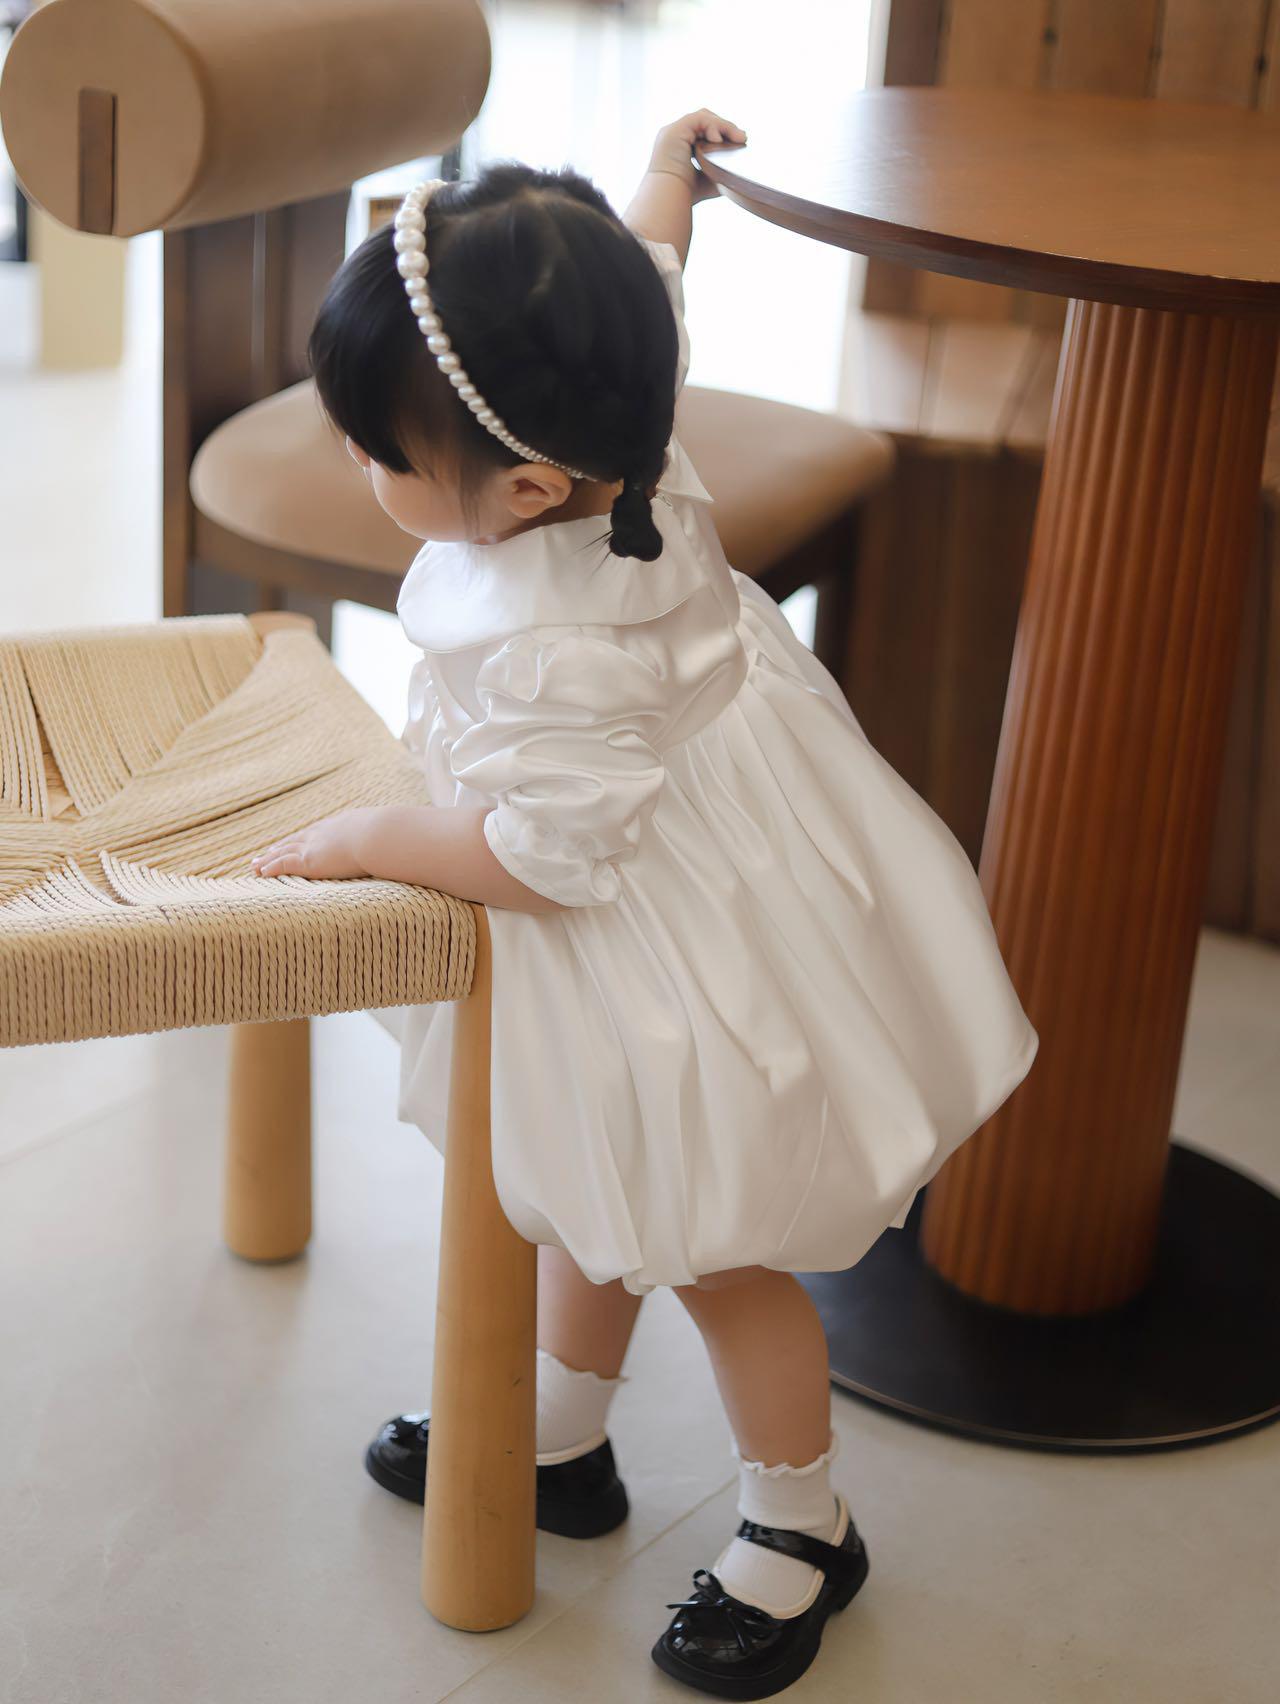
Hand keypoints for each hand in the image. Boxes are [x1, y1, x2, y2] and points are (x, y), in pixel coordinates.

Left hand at [251, 809, 375, 879]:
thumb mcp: (383, 832)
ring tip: (254, 865)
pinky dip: (270, 868)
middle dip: (277, 849)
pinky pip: (283, 865)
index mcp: (337, 826)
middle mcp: (320, 834)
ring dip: (267, 859)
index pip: (312, 834)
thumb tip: (398, 842)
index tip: (289, 843)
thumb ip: (382, 838)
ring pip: (282, 852)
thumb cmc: (387, 836)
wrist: (380, 836)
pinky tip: (260, 872)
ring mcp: (313, 847)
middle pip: (292, 841)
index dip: (298, 840)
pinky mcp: (309, 861)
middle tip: (262, 855)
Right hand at [648, 109, 745, 202]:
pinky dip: (713, 125)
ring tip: (738, 138)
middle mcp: (675, 137)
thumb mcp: (708, 181)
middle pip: (704, 121)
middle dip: (725, 127)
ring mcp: (673, 132)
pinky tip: (720, 140)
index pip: (703, 131)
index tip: (740, 141)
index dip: (722, 133)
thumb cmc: (685, 196)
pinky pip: (699, 119)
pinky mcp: (674, 130)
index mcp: (679, 148)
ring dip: (724, 125)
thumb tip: (737, 171)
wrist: (668, 200)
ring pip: (704, 117)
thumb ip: (720, 171)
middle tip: (742, 138)